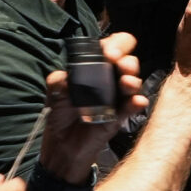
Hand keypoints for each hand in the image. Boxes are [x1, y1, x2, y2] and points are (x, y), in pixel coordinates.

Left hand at [39, 32, 145, 183]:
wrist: (61, 146)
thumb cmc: (60, 114)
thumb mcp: (54, 92)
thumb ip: (57, 80)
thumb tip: (67, 77)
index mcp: (96, 66)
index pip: (114, 46)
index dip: (115, 44)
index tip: (108, 53)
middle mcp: (111, 78)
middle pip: (129, 60)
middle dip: (126, 59)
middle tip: (116, 62)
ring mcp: (118, 97)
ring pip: (134, 81)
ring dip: (133, 79)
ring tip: (125, 83)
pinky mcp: (120, 116)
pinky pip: (133, 106)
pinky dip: (136, 102)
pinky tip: (136, 102)